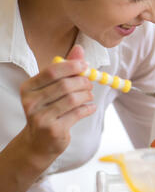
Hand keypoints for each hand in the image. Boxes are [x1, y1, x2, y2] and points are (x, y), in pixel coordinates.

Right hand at [19, 45, 95, 160]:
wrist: (39, 142)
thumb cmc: (48, 110)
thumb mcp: (52, 88)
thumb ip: (66, 69)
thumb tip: (79, 49)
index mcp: (28, 88)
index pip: (52, 71)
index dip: (72, 66)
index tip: (86, 65)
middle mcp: (31, 102)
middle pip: (65, 85)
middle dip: (83, 82)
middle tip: (90, 84)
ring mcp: (41, 118)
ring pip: (73, 99)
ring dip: (87, 96)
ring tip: (89, 96)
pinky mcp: (53, 130)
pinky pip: (77, 113)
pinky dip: (88, 108)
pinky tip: (90, 107)